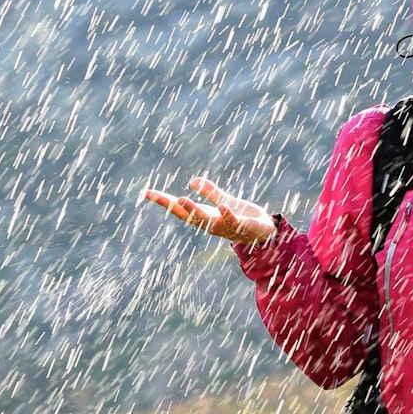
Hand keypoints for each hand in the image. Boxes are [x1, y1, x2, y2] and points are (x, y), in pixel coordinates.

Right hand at [143, 176, 275, 245]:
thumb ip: (211, 192)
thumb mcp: (225, 201)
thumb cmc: (243, 218)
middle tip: (154, 196)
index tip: (146, 193)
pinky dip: (226, 215)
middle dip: (170, 205)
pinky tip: (220, 205)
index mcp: (205, 217)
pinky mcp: (242, 226)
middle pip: (186, 215)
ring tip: (181, 199)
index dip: (163, 201)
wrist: (267, 232)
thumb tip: (192, 181)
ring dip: (193, 210)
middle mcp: (211, 224)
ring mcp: (225, 226)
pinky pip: (232, 221)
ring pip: (206, 220)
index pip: (180, 209)